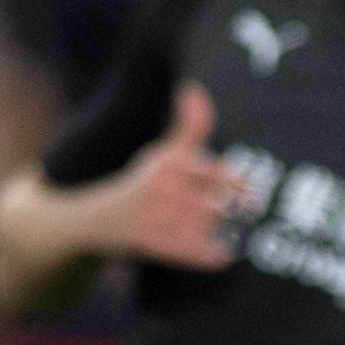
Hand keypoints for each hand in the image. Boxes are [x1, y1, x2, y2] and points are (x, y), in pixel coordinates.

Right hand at [99, 83, 242, 269]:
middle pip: (221, 202)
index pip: (221, 172)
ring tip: (215, 232)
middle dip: (229, 213)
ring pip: (211, 226)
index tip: (249, 195)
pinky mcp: (153, 242)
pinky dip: (213, 256)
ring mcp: (157, 214)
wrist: (95, 220)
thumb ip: (189, 127)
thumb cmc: (141, 186)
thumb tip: (193, 88)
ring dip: (220, 233)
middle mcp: (163, 184)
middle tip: (228, 218)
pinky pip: (198, 252)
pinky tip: (220, 255)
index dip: (239, 187)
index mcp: (169, 161)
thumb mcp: (162, 153)